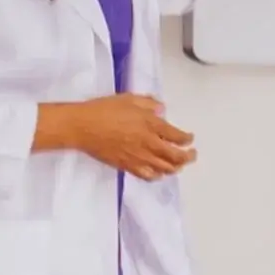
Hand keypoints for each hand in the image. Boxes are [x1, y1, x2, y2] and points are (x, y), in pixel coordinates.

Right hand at [33, 93, 195, 180]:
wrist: (83, 127)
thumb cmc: (104, 109)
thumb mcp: (128, 99)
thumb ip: (148, 103)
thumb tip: (162, 109)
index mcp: (151, 124)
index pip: (177, 136)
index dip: (187, 139)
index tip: (190, 138)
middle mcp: (148, 143)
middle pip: (176, 156)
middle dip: (188, 157)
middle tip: (192, 155)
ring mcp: (138, 157)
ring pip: (164, 168)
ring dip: (175, 168)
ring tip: (178, 165)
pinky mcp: (127, 166)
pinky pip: (148, 175)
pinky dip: (157, 175)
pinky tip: (158, 173)